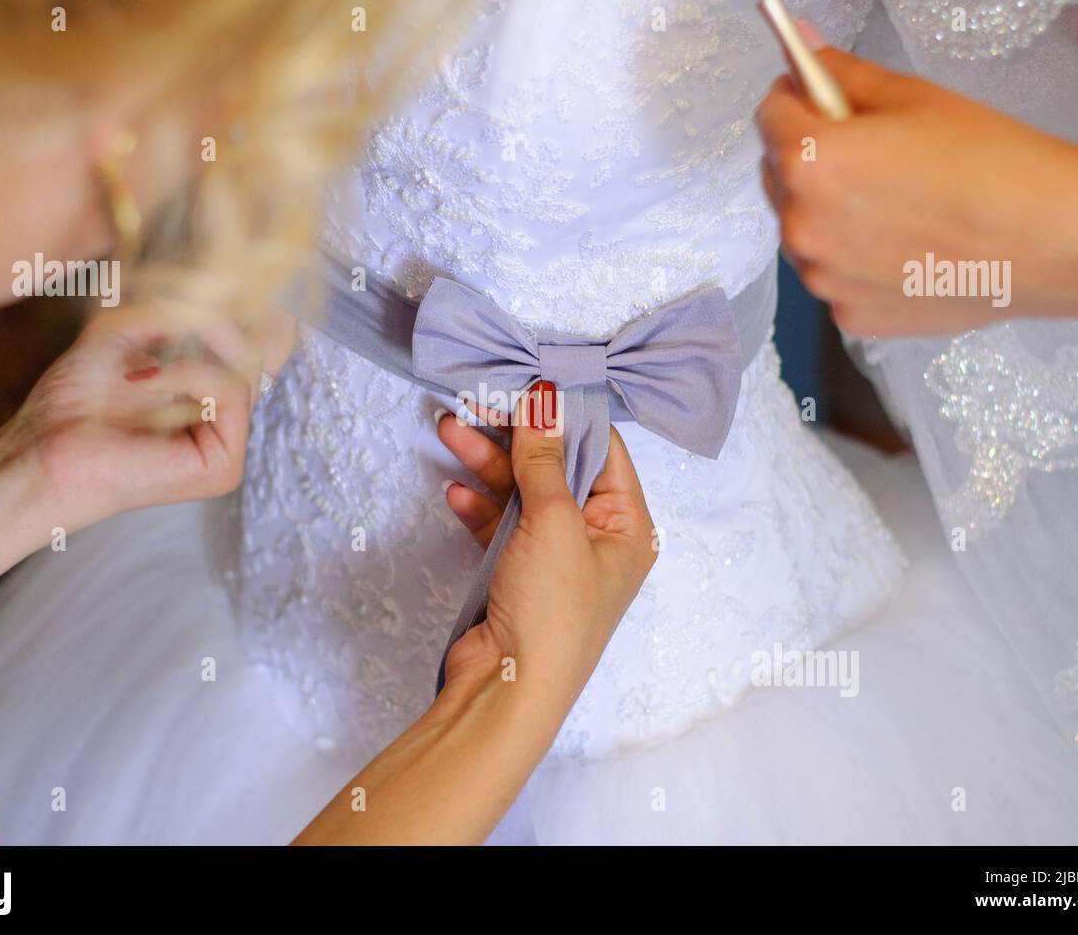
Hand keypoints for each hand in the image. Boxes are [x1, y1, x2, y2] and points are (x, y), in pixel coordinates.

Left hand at [0, 302, 294, 633]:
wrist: (42, 449)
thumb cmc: (72, 404)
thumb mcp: (121, 333)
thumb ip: (167, 310)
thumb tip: (219, 291)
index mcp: (207, 400)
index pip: (256, 352)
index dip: (248, 318)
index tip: (225, 288)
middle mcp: (224, 426)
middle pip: (258, 356)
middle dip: (219, 324)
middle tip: (177, 314)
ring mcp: (228, 448)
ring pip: (245, 369)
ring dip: (192, 350)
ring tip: (141, 367)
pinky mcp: (224, 465)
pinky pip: (230, 393)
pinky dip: (187, 375)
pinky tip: (143, 382)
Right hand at [436, 382, 657, 709]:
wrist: (505, 691)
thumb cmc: (552, 613)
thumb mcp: (554, 522)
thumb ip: (545, 458)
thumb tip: (546, 399)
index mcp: (628, 528)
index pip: (603, 452)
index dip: (566, 417)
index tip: (530, 386)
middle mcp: (596, 540)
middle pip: (557, 468)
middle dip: (515, 437)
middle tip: (477, 401)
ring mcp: (553, 558)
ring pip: (521, 493)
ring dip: (486, 463)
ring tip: (449, 429)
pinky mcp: (516, 574)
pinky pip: (498, 525)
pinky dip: (477, 506)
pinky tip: (455, 491)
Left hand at [755, 44, 1077, 336]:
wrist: (1049, 240)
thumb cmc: (989, 164)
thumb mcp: (912, 97)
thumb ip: (843, 76)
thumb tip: (803, 52)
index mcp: (808, 161)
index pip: (769, 115)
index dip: (798, 101)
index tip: (824, 102)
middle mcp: (801, 225)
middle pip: (780, 179)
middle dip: (812, 161)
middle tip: (874, 155)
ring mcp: (823, 279)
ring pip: (807, 233)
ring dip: (832, 216)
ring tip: (899, 207)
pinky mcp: (850, 317)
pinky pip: (837, 278)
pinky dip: (859, 263)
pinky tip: (909, 249)